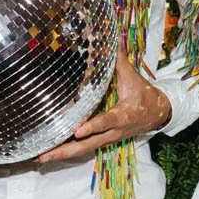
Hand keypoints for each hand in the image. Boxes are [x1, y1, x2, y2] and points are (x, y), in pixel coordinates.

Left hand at [36, 59, 171, 162]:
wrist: (157, 115)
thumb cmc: (144, 95)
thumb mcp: (133, 78)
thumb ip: (119, 61)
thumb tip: (110, 40)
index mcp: (122, 115)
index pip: (106, 121)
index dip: (93, 127)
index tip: (78, 131)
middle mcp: (113, 132)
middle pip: (88, 144)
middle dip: (66, 150)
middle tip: (45, 155)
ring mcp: (107, 139)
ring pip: (84, 150)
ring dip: (63, 154)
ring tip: (41, 157)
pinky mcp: (103, 141)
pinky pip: (84, 148)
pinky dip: (68, 151)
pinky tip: (51, 152)